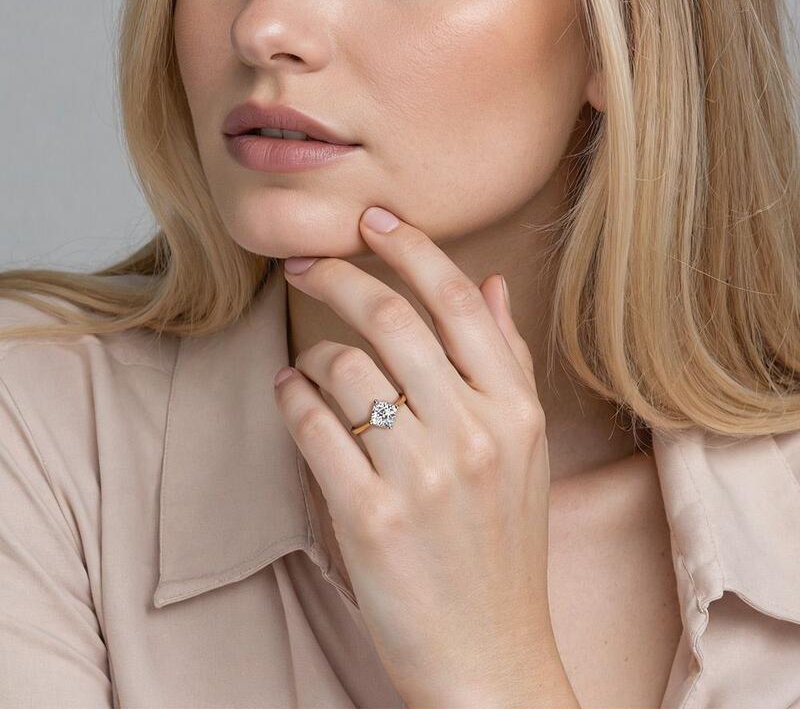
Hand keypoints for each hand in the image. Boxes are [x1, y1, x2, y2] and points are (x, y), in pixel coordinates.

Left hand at [273, 206, 576, 707]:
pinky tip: (293, 394)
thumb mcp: (527, 449)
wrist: (490, 656)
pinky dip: (292, 397)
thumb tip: (492, 283)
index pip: (457, 301)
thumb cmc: (505, 547)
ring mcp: (422, 476)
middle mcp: (474, 434)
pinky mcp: (370, 517)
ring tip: (310, 364)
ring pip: (343, 368)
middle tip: (309, 261)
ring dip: (313, 353)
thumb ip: (507, 361)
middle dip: (339, 274)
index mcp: (515, 411)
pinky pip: (313, 425)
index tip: (373, 218)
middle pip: (391, 320)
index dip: (410, 247)